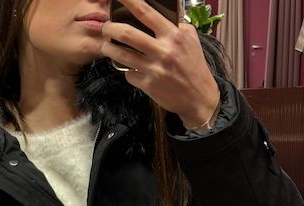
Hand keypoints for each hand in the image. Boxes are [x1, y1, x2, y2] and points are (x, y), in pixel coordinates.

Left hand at [100, 0, 220, 128]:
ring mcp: (154, 69)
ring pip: (122, 55)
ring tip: (106, 46)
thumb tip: (164, 12)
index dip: (129, 1)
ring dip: (108, 49)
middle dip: (110, 28)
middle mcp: (163, 50)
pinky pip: (129, 74)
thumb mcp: (191, 40)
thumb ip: (176, 25)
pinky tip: (131, 70)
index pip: (146, 12)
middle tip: (105, 27)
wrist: (199, 97)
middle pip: (127, 33)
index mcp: (173, 35)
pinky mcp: (148, 85)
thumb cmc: (194, 66)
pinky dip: (127, 71)